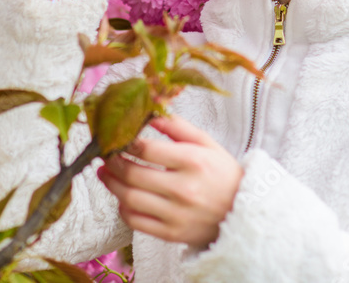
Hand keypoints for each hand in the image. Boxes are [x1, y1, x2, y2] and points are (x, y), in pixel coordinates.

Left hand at [96, 114, 243, 249]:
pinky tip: (122, 197)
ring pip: (129, 199)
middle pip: (133, 174)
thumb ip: (178, 127)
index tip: (118, 138)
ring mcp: (176, 214)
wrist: (244, 211)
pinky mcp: (171, 233)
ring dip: (111, 184)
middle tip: (105, 155)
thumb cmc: (223, 173)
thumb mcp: (207, 143)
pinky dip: (123, 208)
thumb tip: (149, 114)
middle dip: (112, 162)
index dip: (125, 143)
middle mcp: (184, 189)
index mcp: (193, 161)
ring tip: (105, 173)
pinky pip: (136, 222)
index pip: (147, 150)